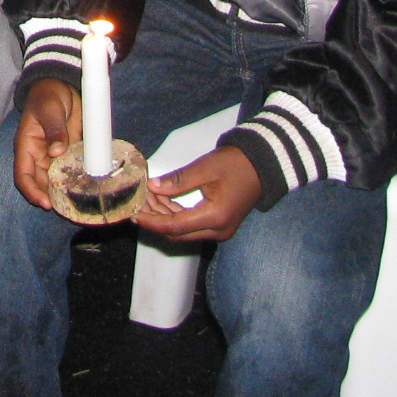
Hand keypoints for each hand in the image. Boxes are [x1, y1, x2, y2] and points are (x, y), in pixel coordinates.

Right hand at [14, 79, 82, 208]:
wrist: (61, 85)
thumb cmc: (48, 95)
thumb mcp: (49, 109)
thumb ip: (53, 129)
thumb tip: (56, 151)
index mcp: (27, 146)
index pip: (23, 175)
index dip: (31, 191)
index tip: (45, 203)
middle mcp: (39, 155)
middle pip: (40, 183)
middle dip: (49, 197)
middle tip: (65, 207)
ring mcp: (54, 155)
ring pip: (55, 180)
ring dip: (63, 191)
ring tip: (76, 202)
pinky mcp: (68, 153)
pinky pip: (70, 170)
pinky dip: (76, 180)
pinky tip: (87, 187)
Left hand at [133, 146, 262, 242]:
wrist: (262, 165)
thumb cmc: (236, 164)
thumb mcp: (205, 168)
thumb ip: (178, 181)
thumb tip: (153, 188)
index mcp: (214, 218)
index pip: (174, 226)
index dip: (151, 221)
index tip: (134, 214)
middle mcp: (218, 230)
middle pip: (177, 233)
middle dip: (155, 219)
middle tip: (137, 203)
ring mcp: (220, 230)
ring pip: (184, 230)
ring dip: (164, 216)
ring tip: (147, 197)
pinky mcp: (220, 225)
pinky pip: (192, 225)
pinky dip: (176, 214)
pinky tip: (162, 200)